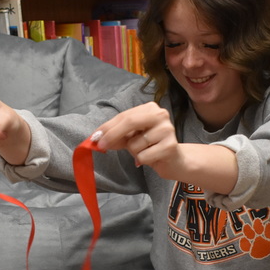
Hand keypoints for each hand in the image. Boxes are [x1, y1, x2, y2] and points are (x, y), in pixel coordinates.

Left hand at [91, 102, 237, 193]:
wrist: (175, 161)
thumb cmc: (151, 147)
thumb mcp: (132, 138)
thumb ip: (117, 136)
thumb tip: (97, 138)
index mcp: (150, 108)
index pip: (125, 115)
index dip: (108, 126)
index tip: (94, 136)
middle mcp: (160, 115)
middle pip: (130, 122)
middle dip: (112, 135)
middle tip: (100, 146)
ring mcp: (167, 129)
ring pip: (135, 143)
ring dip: (134, 152)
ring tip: (145, 152)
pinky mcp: (170, 146)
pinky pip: (143, 156)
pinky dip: (142, 161)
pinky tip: (152, 158)